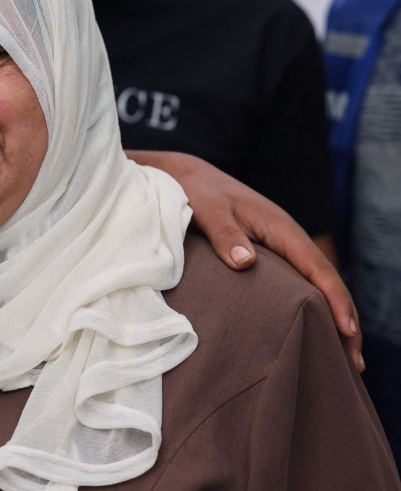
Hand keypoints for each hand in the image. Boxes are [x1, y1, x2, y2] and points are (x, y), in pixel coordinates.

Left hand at [127, 150, 362, 372]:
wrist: (187, 177)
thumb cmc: (198, 192)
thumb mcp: (207, 209)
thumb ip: (225, 233)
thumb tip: (245, 263)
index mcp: (280, 227)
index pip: (317, 268)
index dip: (335, 300)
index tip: (347, 332)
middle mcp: (287, 237)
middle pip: (325, 281)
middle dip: (344, 320)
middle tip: (354, 363)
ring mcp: (280, 246)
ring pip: (315, 284)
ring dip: (331, 316)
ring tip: (341, 357)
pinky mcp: (268, 253)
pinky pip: (298, 282)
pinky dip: (311, 305)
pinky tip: (311, 328)